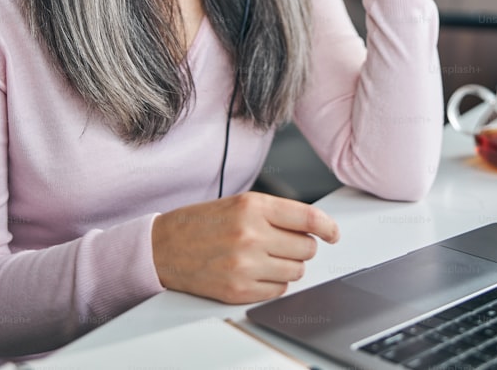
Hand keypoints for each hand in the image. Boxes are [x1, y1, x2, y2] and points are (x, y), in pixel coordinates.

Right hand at [151, 192, 339, 302]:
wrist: (163, 246)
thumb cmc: (201, 223)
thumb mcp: (240, 204)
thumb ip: (276, 213)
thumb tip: (315, 228)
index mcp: (253, 206)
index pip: (308, 218)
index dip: (328, 228)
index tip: (333, 234)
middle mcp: (251, 234)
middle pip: (306, 248)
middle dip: (301, 248)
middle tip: (284, 245)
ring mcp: (245, 264)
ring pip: (296, 272)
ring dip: (288, 267)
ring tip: (266, 258)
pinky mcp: (238, 290)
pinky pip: (278, 291)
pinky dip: (273, 285)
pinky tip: (256, 273)